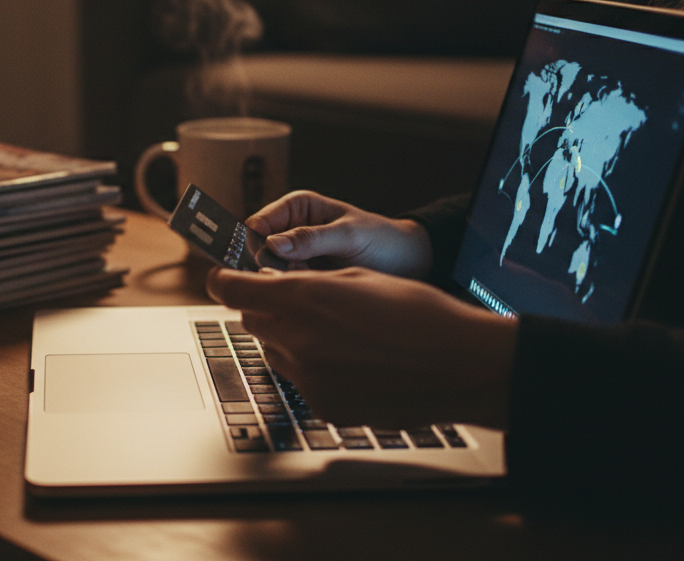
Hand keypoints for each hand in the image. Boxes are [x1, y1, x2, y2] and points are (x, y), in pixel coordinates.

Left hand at [205, 266, 516, 428]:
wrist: (460, 366)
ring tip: (342, 335)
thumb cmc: (420, 315)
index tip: (223, 277)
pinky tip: (354, 363)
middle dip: (268, 309)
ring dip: (292, 340)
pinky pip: (302, 381)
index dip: (224, 280)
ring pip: (276, 352)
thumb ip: (309, 284)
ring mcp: (308, 378)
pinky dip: (316, 369)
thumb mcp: (359, 278)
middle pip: (253, 321)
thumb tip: (275, 285)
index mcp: (303, 300)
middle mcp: (297, 340)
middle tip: (303, 304)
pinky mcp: (323, 405)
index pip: (232, 289)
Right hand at [246, 191, 432, 278]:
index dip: (257, 243)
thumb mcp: (348, 236)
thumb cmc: (381, 240)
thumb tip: (273, 243)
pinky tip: (317, 288)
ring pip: (269, 271)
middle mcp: (290, 229)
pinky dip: (296, 290)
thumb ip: (310, 238)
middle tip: (298, 273)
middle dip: (272, 265)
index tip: (270, 260)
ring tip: (315, 279)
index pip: (257, 223)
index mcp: (296, 207)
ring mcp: (296, 255)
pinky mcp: (304, 276)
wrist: (407, 263)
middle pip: (258, 250)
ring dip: (285, 279)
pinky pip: (286, 285)